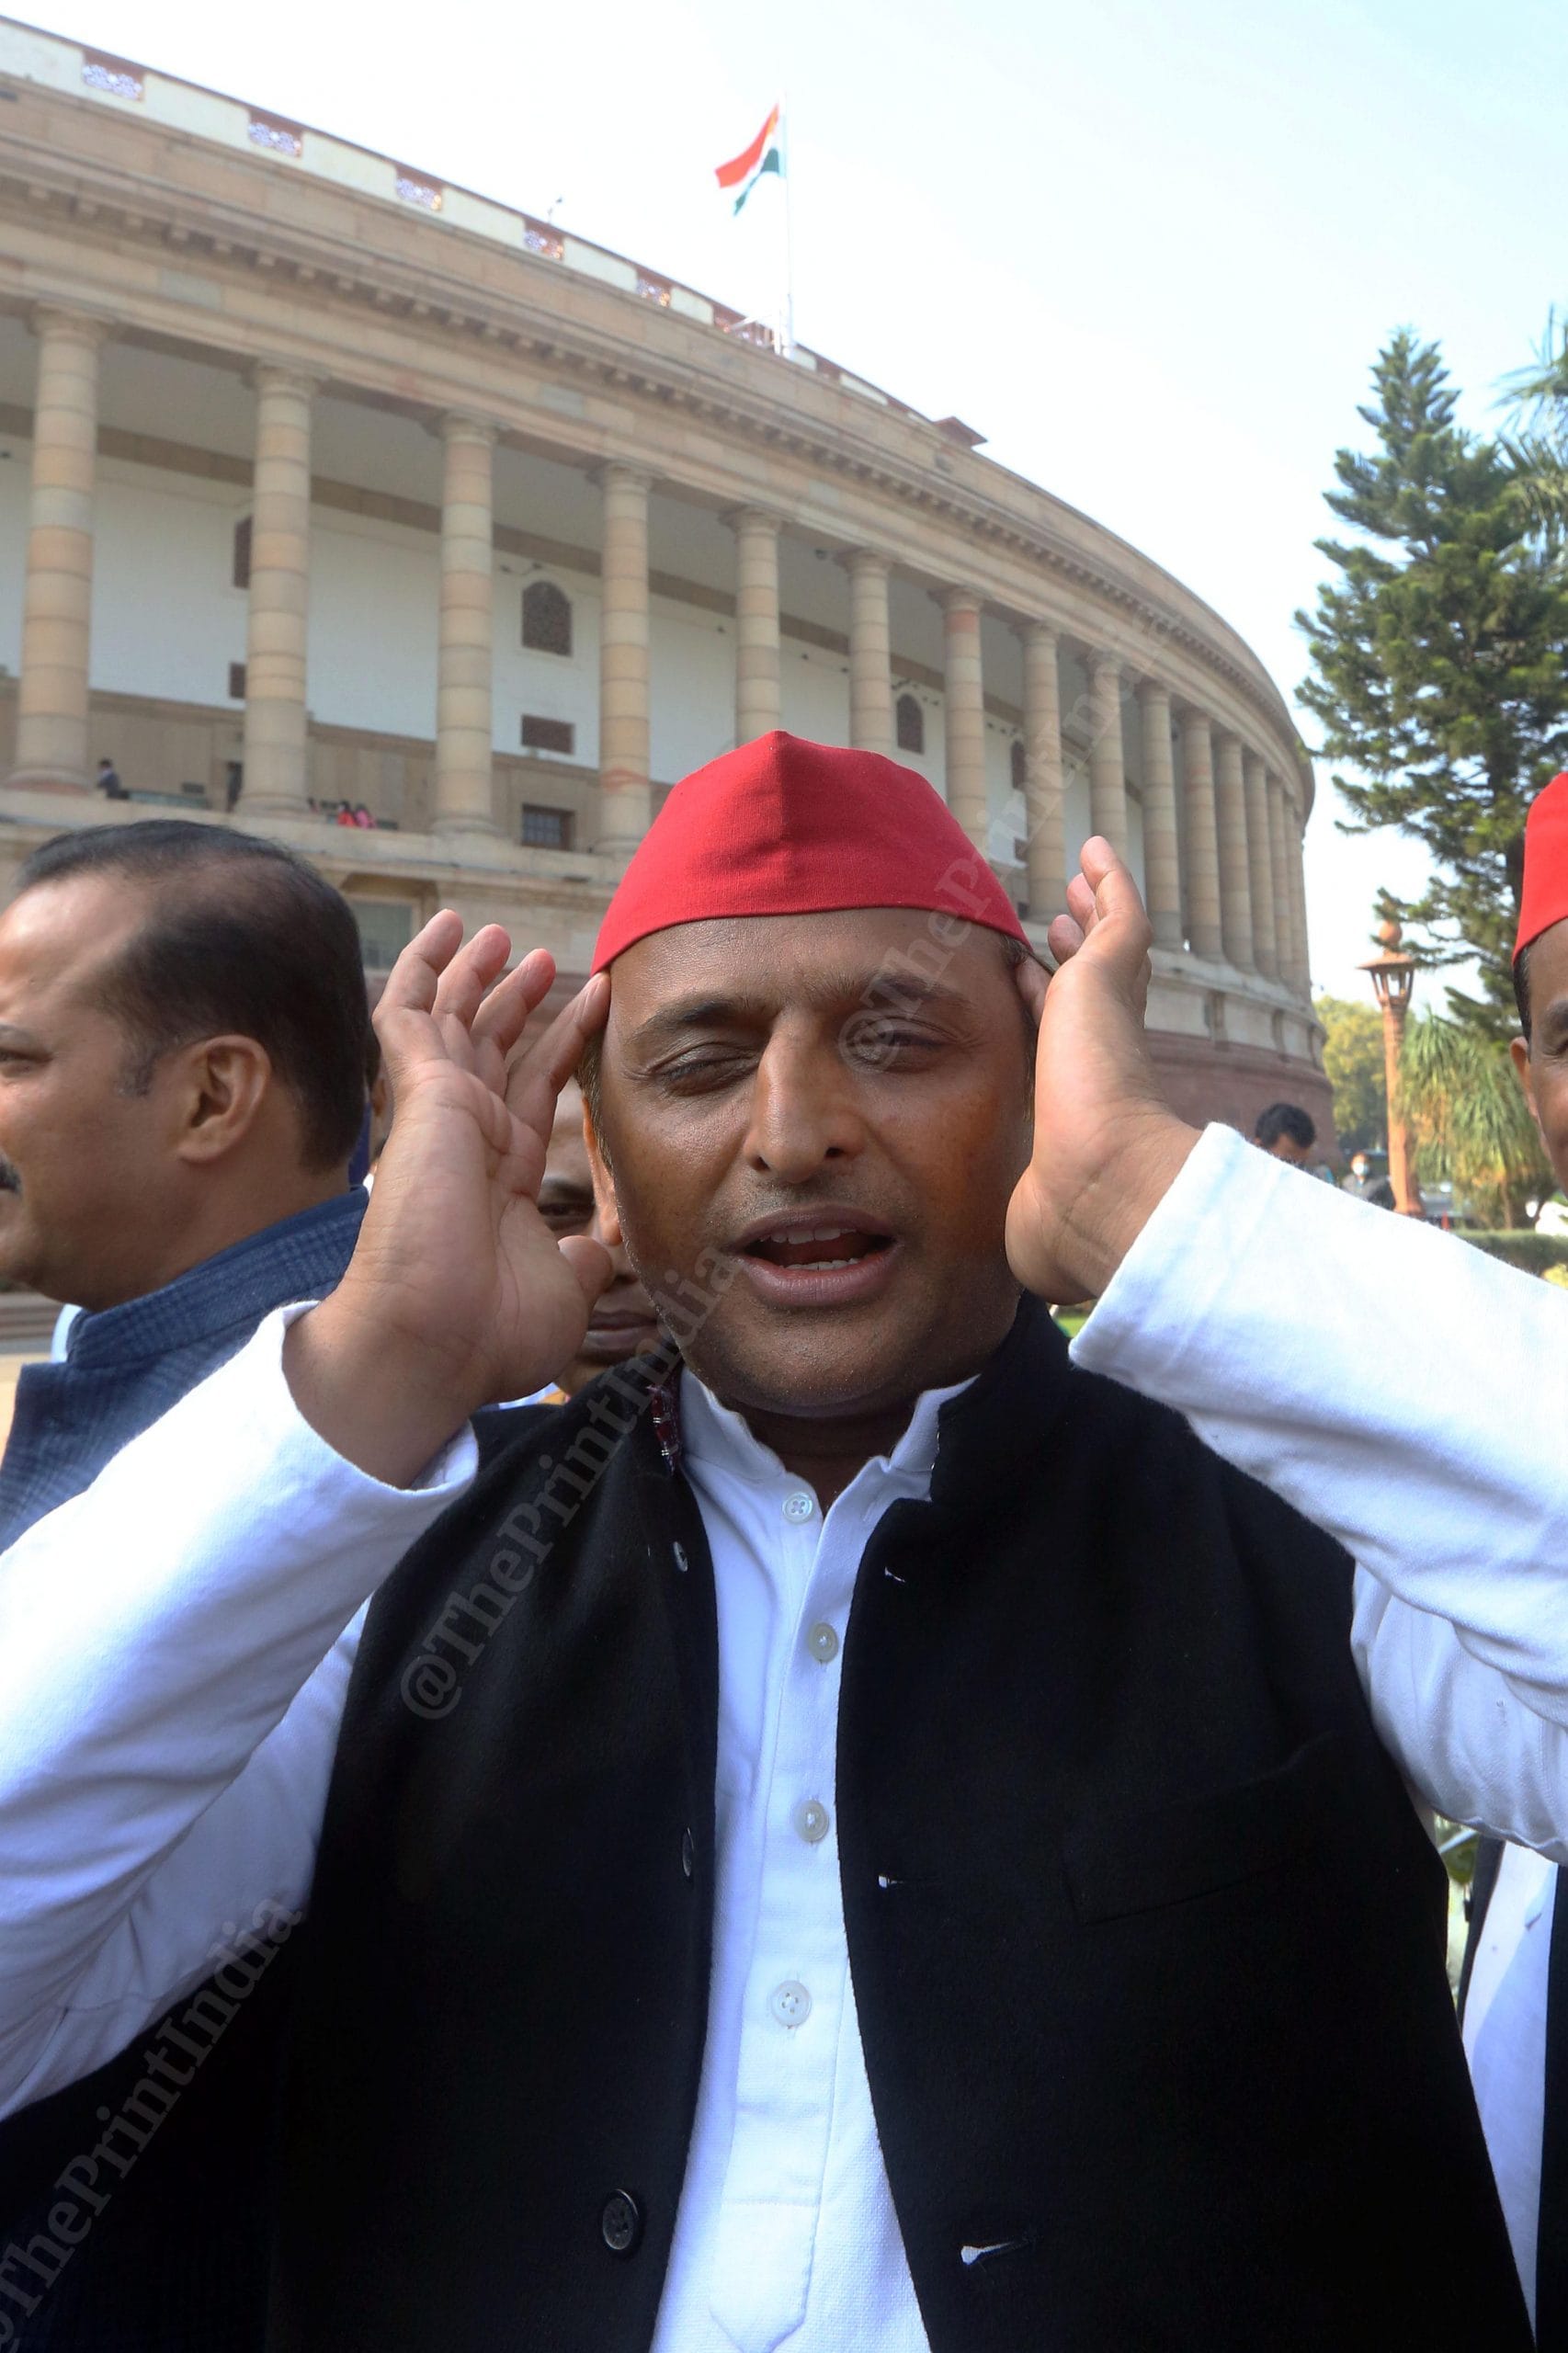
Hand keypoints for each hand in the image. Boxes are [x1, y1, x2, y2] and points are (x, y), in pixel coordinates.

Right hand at [285, 914, 610, 1484]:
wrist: (435, 1341)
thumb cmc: (489, 1336)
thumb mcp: (562, 1293)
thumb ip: (581, 1261)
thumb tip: (599, 1251)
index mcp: (498, 1182)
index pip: (531, 1093)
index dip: (560, 1045)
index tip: (591, 1002)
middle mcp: (466, 1143)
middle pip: (489, 1051)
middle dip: (511, 1001)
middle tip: (535, 956)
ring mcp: (440, 1116)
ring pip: (452, 1023)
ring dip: (476, 975)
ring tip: (501, 931)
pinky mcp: (421, 1096)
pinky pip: (411, 1017)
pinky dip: (426, 970)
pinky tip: (449, 932)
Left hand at [1005, 839, 1197, 1302]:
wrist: (1098, 1192)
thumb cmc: (1066, 1222)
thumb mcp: (1036, 1223)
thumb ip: (1038, 1232)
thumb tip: (1046, 1279)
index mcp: (1080, 1104)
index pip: (1066, 1046)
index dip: (1050, 1011)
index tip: (1033, 980)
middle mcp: (1100, 1056)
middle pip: (1092, 991)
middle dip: (1077, 953)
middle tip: (1060, 918)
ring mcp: (1108, 1017)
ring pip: (1105, 946)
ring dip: (1090, 909)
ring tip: (1075, 877)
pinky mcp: (1111, 980)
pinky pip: (1118, 914)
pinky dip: (1111, 879)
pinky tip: (1094, 847)